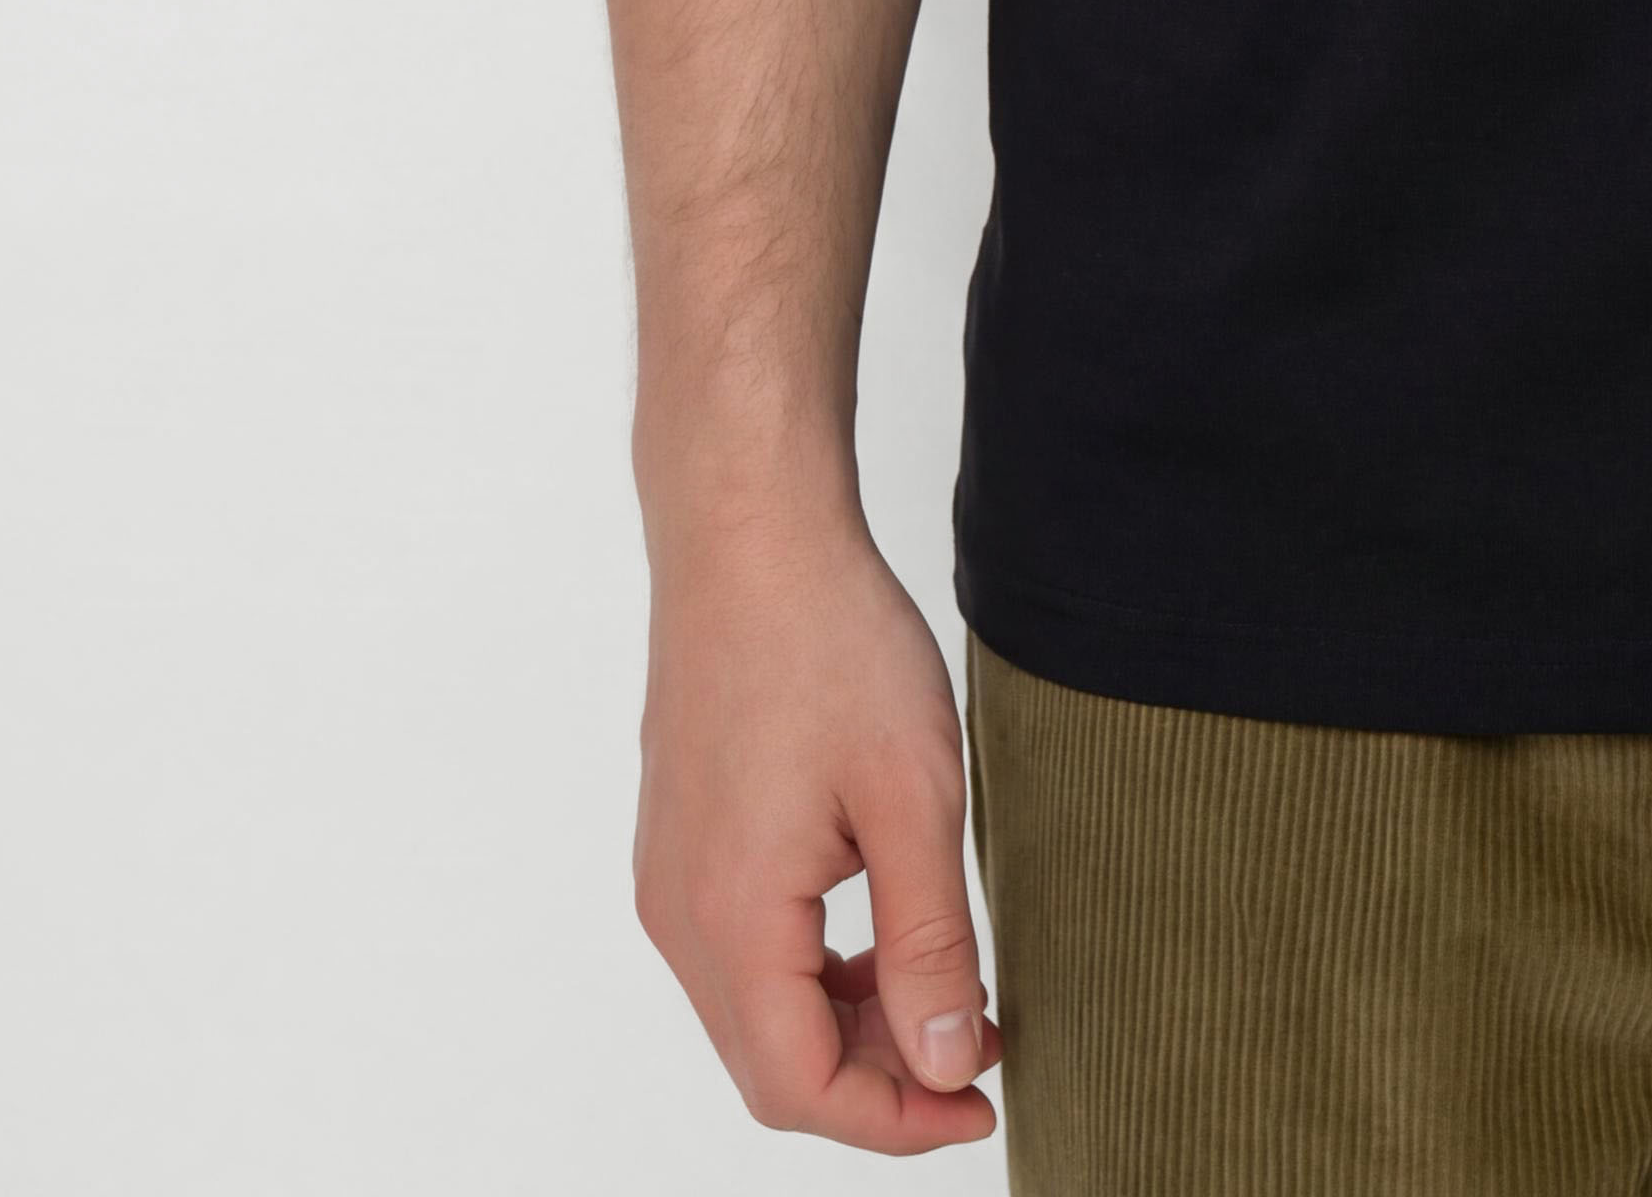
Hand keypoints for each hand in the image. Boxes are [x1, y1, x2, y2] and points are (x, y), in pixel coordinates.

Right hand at [632, 495, 1000, 1152]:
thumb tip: (942, 1063)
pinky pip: (741, 952)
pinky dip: (814, 970)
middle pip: (771, 1064)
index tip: (981, 1100)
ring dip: (849, 1024)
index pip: (801, 1089)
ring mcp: (670, 876)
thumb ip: (929, 942)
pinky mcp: (680, 840)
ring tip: (945, 988)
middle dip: (878, 1079)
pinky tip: (883, 929)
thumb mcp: (913, 796)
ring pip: (756, 1011)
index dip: (896, 1120)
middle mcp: (679, 914)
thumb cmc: (829, 641)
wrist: (749, 532)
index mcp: (732, 918)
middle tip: (977, 1047)